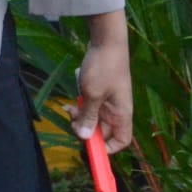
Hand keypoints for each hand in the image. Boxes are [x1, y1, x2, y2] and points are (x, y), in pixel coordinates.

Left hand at [73, 9, 132, 153]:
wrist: (108, 42)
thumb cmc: (104, 68)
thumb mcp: (93, 94)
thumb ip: (88, 117)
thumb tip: (83, 137)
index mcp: (122, 115)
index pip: (121, 141)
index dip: (108, 149)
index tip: (90, 146)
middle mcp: (117, 112)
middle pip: (104, 132)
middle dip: (87, 130)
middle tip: (72, 122)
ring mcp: (109, 102)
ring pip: (94, 120)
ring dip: (81, 118)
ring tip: (70, 109)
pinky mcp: (101, 93)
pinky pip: (91, 108)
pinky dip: (81, 107)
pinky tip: (72, 101)